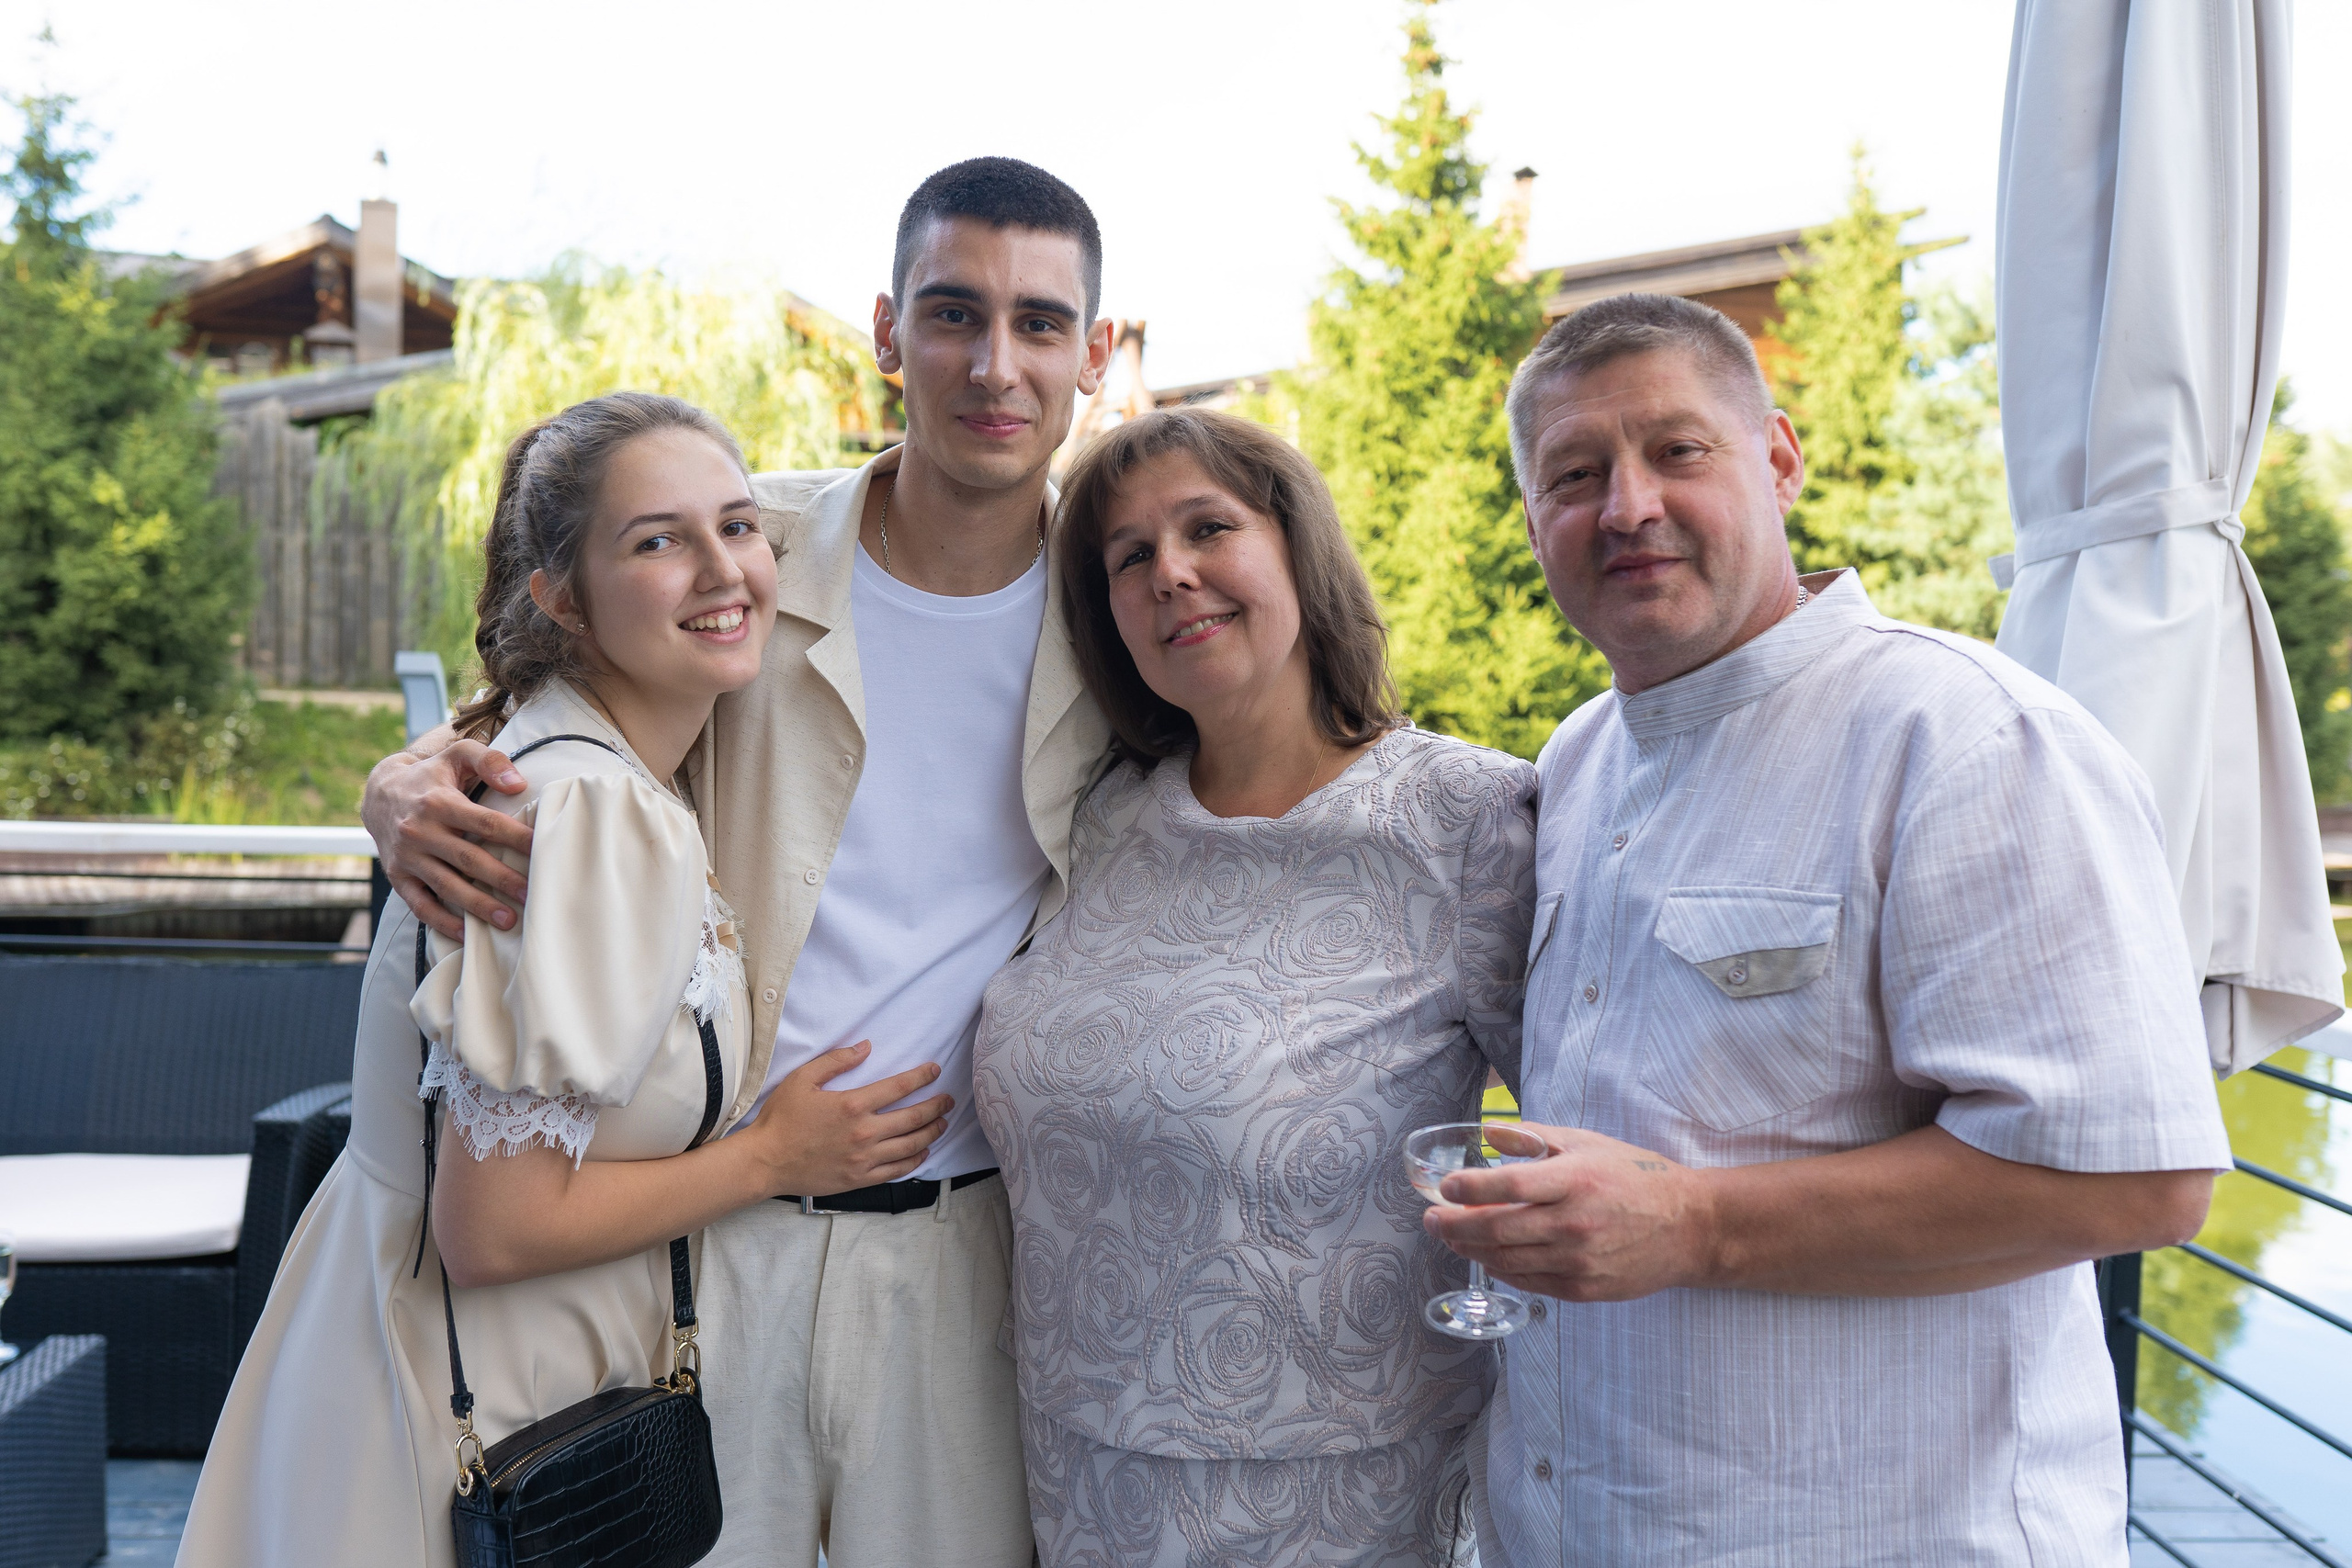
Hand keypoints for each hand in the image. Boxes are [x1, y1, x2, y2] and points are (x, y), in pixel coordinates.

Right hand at [361, 724, 532, 939]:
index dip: (515, 837)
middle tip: (533, 894)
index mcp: (439, 802)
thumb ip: (489, 760)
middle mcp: (420, 831)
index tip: (541, 850)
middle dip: (502, 879)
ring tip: (508, 920)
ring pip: (446, 886)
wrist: (378, 793)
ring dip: (478, 906)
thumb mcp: (457, 754)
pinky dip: (441, 921)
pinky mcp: (397, 876)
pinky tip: (465, 933)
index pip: (485, 823)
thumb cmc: (432, 775)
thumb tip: (518, 784)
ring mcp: (407, 857)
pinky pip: (419, 904)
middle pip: (469, 859)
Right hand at [730, 1042, 953, 1196]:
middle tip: (949, 1100)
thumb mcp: (803, 1079)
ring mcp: (864, 1159)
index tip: (935, 1070)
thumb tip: (866, 1047)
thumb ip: (837, 1061)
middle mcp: (864, 1133)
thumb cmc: (782, 1118)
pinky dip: (915, 1161)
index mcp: (852, 1105)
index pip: (899, 1087)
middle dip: (936, 1107)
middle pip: (913, 1118)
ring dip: (931, 1132)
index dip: (922, 1077)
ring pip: (910, 1146)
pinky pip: (897, 1171)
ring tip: (942, 1124)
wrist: (766, 1160)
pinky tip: (923, 1152)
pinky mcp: (860, 1179)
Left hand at [1421, 1121, 1719, 1302]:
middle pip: (1498, 1229)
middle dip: (1454, 1225)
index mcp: (1575, 1179)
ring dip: (1471, 1249)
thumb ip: (1535, 1138)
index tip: (1444, 1188)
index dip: (1468, 1189)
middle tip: (1431, 1219)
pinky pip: (1529, 1281)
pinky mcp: (1584, 1289)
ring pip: (1508, 1260)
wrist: (1690, 1227)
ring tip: (1451, 1237)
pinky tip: (1488, 1257)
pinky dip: (1502, 1270)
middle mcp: (1575, 1223)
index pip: (1508, 1186)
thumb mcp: (1588, 1143)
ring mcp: (1579, 1261)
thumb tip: (1489, 1134)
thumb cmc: (1636, 1177)